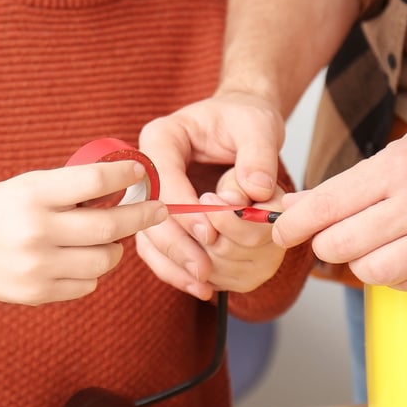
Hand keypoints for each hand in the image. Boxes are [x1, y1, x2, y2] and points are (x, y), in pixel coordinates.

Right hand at [0, 160, 166, 304]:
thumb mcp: (26, 186)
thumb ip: (70, 188)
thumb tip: (127, 184)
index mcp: (32, 194)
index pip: (94, 181)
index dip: (126, 175)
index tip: (141, 172)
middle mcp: (35, 230)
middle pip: (110, 226)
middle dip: (141, 216)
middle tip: (158, 210)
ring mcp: (37, 266)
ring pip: (105, 260)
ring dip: (115, 248)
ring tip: (109, 239)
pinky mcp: (37, 293)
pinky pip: (87, 284)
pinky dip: (93, 271)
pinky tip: (80, 259)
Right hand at [136, 91, 286, 297]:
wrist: (239, 127)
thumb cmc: (243, 120)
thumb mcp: (258, 126)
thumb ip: (258, 155)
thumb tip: (255, 191)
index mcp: (161, 137)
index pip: (160, 177)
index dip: (183, 209)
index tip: (210, 233)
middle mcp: (147, 169)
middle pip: (148, 213)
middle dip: (177, 245)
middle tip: (204, 269)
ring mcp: (150, 197)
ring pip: (148, 237)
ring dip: (175, 264)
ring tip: (203, 284)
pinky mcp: (161, 219)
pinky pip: (160, 249)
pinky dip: (178, 270)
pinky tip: (201, 286)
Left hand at [271, 105, 406, 290]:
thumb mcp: (401, 149)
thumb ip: (348, 184)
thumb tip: (298, 208)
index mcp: (400, 168)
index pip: (325, 207)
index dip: (292, 225)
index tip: (281, 231)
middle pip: (341, 246)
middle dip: (324, 244)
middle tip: (327, 237)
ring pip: (373, 272)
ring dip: (359, 264)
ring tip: (367, 247)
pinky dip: (396, 276)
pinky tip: (401, 255)